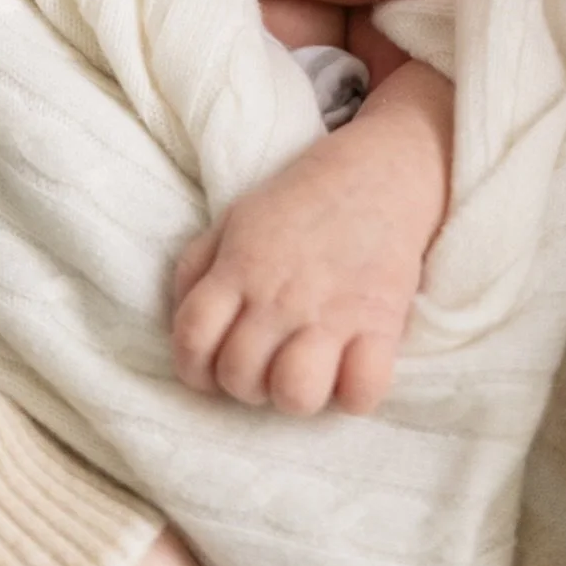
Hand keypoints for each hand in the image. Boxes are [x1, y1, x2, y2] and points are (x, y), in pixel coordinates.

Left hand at [172, 69, 451, 416]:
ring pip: (294, 395)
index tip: (214, 366)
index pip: (191, 341)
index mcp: (239, 268)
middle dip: (246, 384)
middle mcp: (278, 296)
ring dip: (296, 396)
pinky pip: (361, 393)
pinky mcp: (381, 323)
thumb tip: (183, 315)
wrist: (382, 170)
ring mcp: (331, 312)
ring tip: (307, 372)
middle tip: (268, 362)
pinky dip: (355, 394)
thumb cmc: (304, 199)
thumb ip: (200, 266)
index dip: (194, 368)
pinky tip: (351, 370)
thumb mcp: (236, 218)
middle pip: (239, 378)